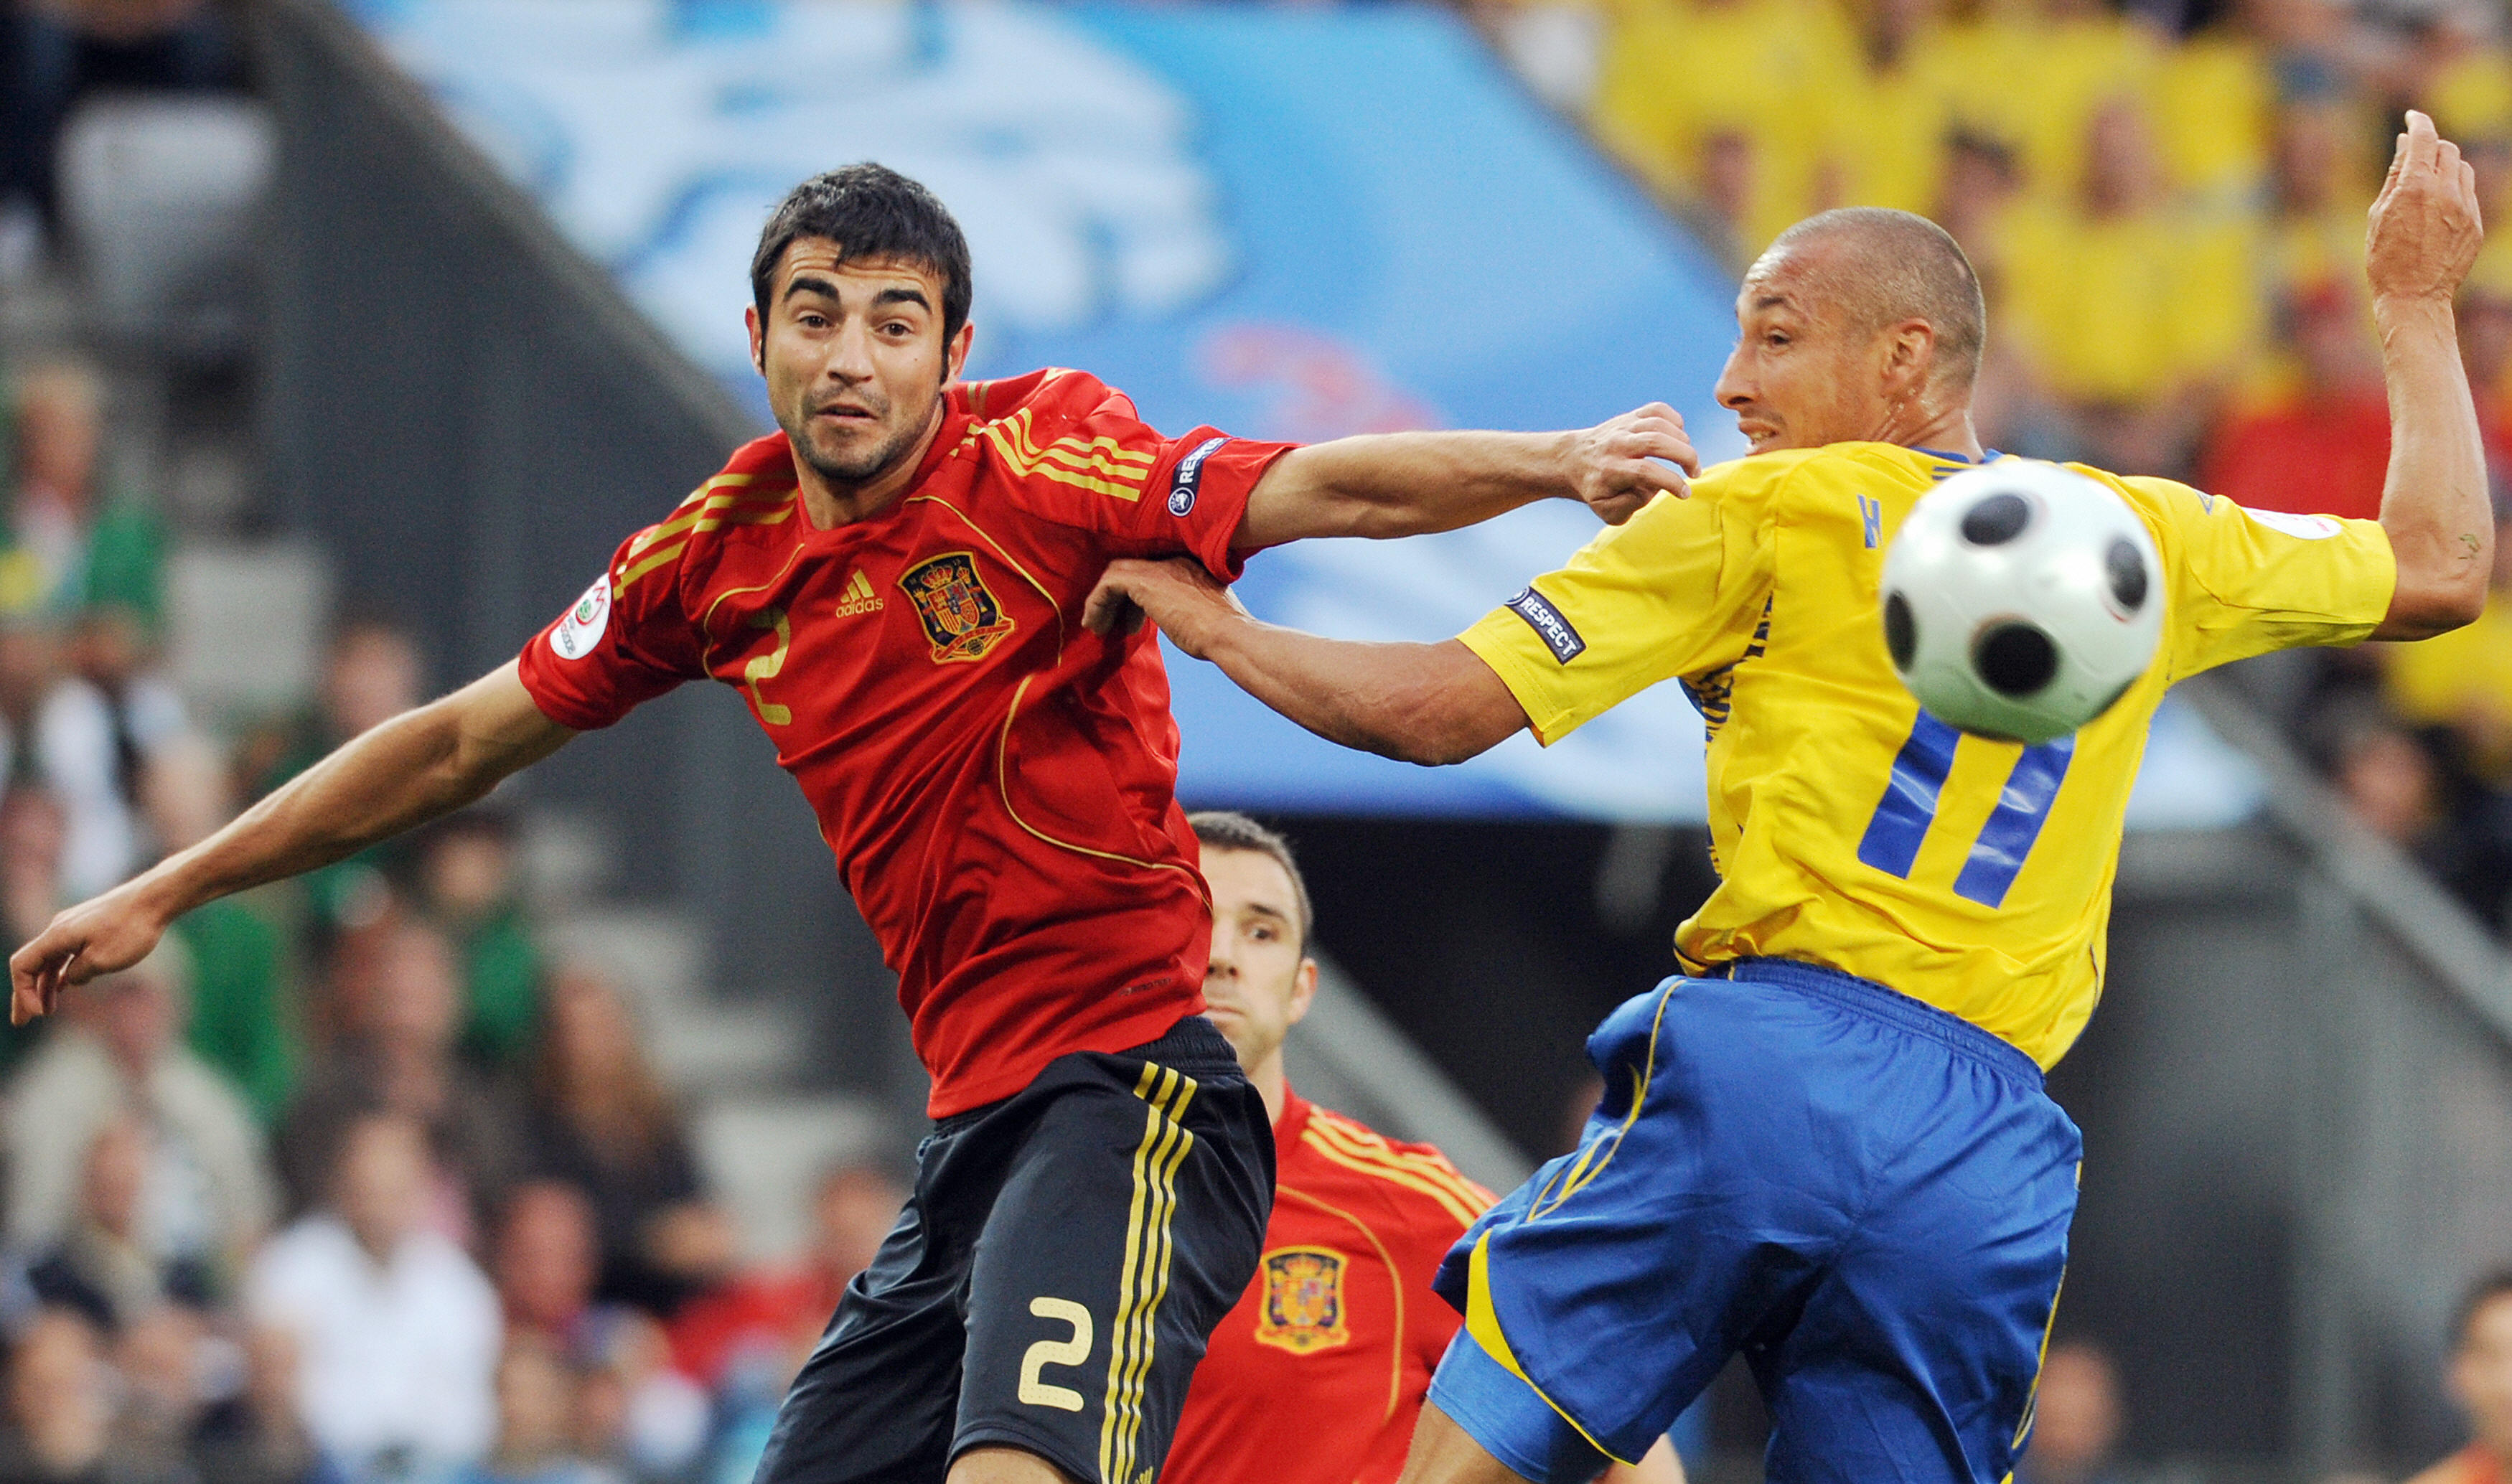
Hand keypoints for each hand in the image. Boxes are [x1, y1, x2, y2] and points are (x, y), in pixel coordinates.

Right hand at [10, 880, 171, 1025]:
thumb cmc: (131, 929)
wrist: (155, 898)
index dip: (23, 992)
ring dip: (46, 986)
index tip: (38, 1014)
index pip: (22, 966)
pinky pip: (66, 954)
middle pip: (32, 965)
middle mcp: (59, 929)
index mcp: (57, 936)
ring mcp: (73, 927)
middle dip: (26, 994)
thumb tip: (70, 979)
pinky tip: (63, 988)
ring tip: (47, 1010)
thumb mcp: (102, 961)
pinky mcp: (89, 928)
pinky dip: (61, 972)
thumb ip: (77, 974)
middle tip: (22, 1022)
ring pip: (51, 960)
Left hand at [1082, 558, 1251, 659]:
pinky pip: (1108, 584)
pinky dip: (1097, 603)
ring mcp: (1157, 568)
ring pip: (1115, 573)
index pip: (1150, 571)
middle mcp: (1171, 560)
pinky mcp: (1144, 581)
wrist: (1229, 634)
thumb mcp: (1201, 613)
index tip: (1132, 621)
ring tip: (1098, 626)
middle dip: (1117, 597)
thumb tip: (1175, 619)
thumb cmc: (1222, 633)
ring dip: (1103, 602)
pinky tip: (1095, 624)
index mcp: (1187, 565)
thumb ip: (1185, 607)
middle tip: (1114, 624)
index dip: (1136, 597)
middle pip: (1130, 569)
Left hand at [1566, 403, 1698, 523]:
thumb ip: (1630, 505)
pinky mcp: (1630, 417)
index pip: (1646, 471)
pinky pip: (1657, 409)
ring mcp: (1624, 427)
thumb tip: (1654, 488)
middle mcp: (1617, 445)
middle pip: (1656, 441)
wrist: (1572, 460)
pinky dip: (1674, 419)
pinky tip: (1678, 436)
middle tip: (1695, 472)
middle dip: (1685, 456)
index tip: (1684, 493)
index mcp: (1611, 470)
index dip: (1671, 482)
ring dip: (1683, 440)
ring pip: (1659, 424)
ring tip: (1688, 458)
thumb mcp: (1606, 510)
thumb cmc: (1596, 490)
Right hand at [2368, 109, 2483, 305]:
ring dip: (2445, 169)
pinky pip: (2469, 194)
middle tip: (2416, 160)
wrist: (2414, 298)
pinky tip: (2437, 212)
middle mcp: (2445, 192)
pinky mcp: (2476, 224)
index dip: (2419, 122)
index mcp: (2415, 188)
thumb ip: (2396, 175)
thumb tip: (2406, 144)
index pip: (2424, 138)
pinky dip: (2454, 192)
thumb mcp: (2379, 214)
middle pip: (2446, 150)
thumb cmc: (2385, 259)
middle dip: (2431, 149)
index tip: (2413, 118)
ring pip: (2462, 169)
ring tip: (2427, 188)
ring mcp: (2465, 208)